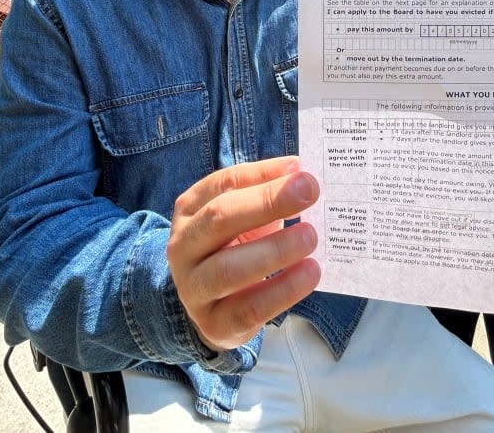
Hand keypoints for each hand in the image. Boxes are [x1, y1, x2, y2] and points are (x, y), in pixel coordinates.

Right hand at [166, 157, 321, 352]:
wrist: (212, 305)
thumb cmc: (236, 248)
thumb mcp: (244, 217)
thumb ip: (268, 195)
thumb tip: (304, 176)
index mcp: (190, 210)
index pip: (222, 183)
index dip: (261, 174)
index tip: (299, 169)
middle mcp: (183, 246)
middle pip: (219, 218)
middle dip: (267, 202)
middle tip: (309, 192)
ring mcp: (193, 288)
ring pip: (229, 269)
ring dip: (275, 250)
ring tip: (310, 237)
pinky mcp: (214, 324)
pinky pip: (249, 309)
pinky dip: (283, 290)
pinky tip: (310, 273)